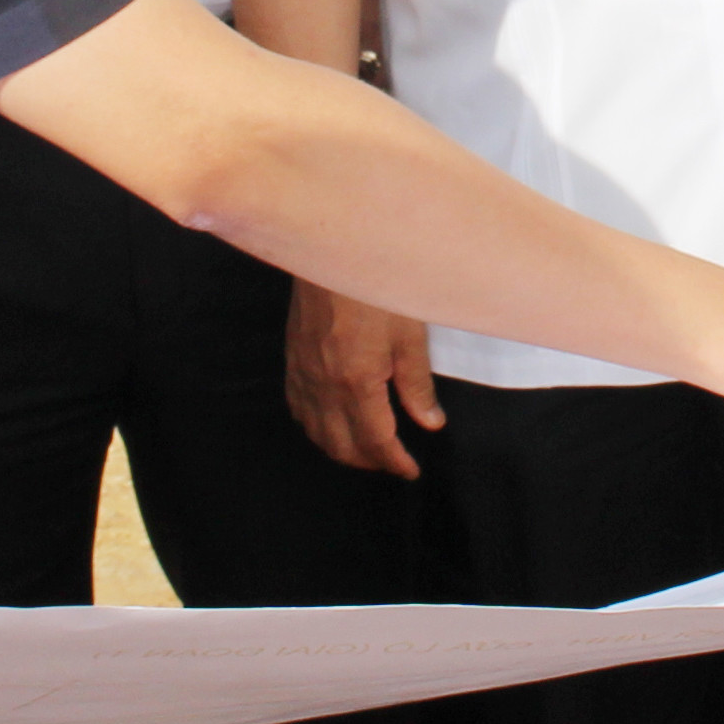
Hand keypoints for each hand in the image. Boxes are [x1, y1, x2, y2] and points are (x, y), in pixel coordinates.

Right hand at [285, 282, 442, 479]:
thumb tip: (430, 422)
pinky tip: (329, 421)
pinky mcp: (293, 360)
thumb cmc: (376, 287)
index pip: (376, 441)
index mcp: (358, 382)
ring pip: (316, 432)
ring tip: (366, 449)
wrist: (333, 252)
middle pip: (343, 446)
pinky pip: (298, 407)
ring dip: (341, 448)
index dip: (394, 462)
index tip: (410, 471)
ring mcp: (304, 374)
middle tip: (392, 462)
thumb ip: (417, 385)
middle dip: (369, 462)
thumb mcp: (410, 336)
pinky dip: (315, 425)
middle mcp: (326, 386)